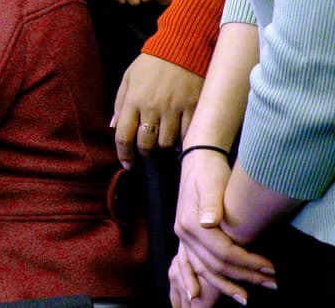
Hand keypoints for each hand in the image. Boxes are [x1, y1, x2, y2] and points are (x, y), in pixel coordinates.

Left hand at [112, 53, 204, 167]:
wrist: (181, 47)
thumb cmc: (151, 63)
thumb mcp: (128, 78)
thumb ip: (119, 103)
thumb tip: (113, 127)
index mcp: (133, 100)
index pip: (123, 136)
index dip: (124, 154)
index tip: (127, 164)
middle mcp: (153, 107)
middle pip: (146, 144)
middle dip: (144, 152)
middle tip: (146, 150)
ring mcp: (175, 108)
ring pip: (167, 143)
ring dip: (163, 146)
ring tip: (163, 139)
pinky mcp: (194, 107)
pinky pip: (188, 134)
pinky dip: (183, 139)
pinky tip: (180, 135)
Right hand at [172, 149, 274, 299]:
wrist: (197, 159)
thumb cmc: (209, 170)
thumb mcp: (211, 182)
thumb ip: (210, 202)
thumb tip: (208, 222)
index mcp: (190, 223)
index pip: (223, 252)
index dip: (248, 263)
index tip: (270, 268)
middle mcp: (183, 233)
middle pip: (215, 265)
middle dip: (244, 277)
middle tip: (271, 284)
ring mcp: (182, 237)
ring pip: (204, 270)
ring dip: (226, 285)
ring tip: (247, 296)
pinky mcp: (186, 237)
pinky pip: (191, 266)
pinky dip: (199, 281)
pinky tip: (205, 293)